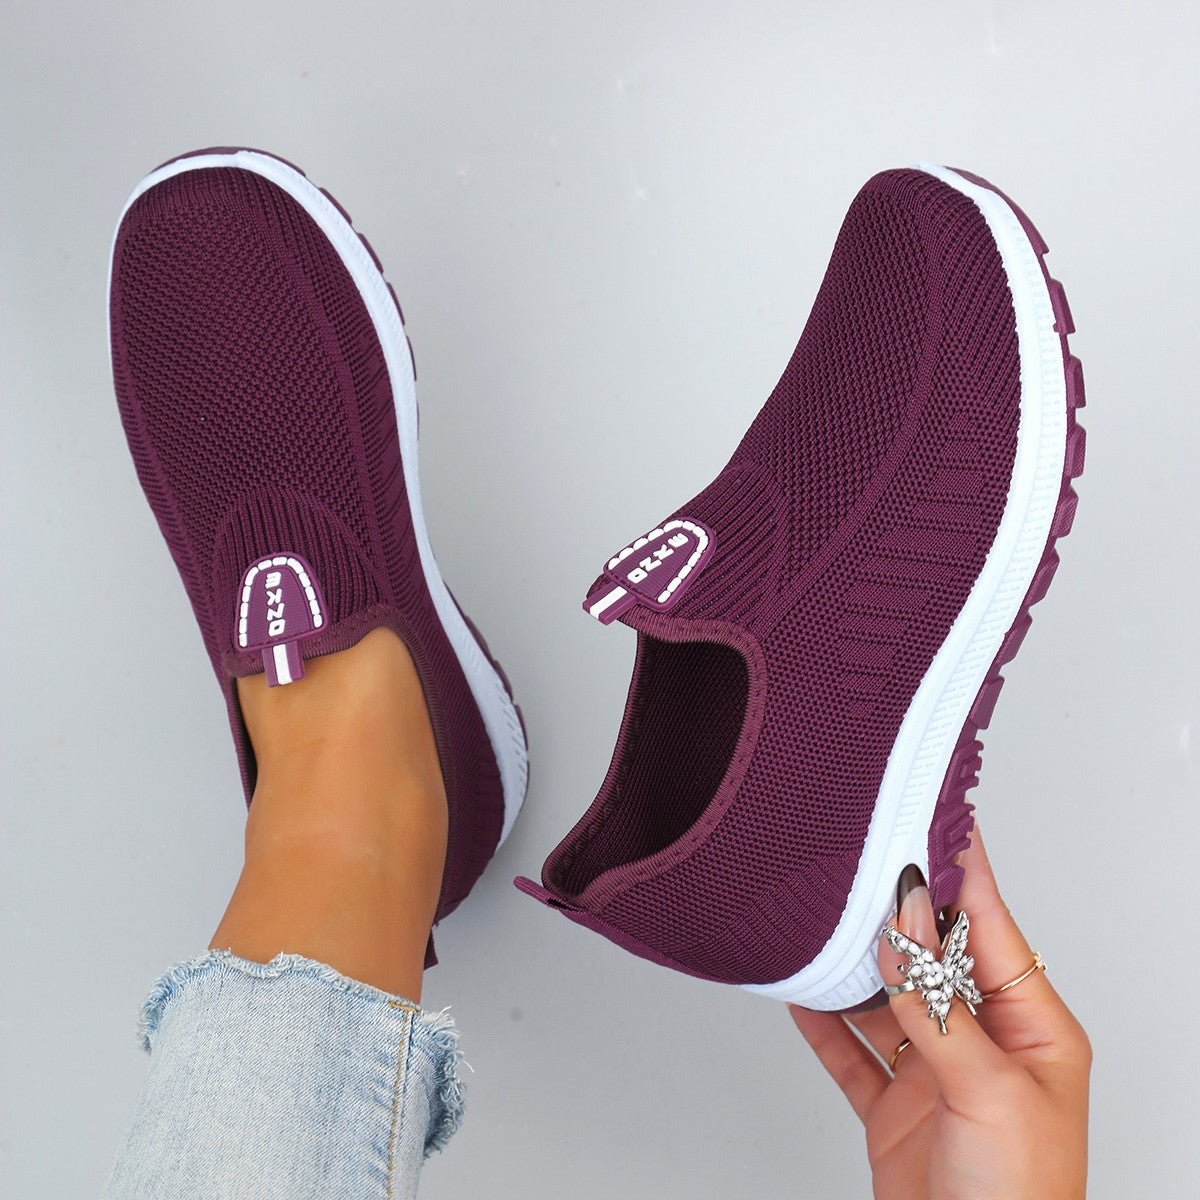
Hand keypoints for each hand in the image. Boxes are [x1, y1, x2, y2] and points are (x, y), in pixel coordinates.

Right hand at [790, 824, 1090, 1198]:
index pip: (990, 926)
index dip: (961, 870)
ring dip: (856, 964)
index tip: (934, 815)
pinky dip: (825, 1022)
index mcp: (1033, 1030)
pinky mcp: (896, 1108)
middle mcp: (986, 1042)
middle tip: (861, 857)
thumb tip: (904, 927)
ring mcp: (938, 1073)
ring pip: (889, 998)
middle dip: (898, 910)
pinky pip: (853, 1050)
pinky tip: (801, 991)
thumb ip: (938, 1007)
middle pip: (934, 955)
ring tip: (822, 916)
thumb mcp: (987, 1092)